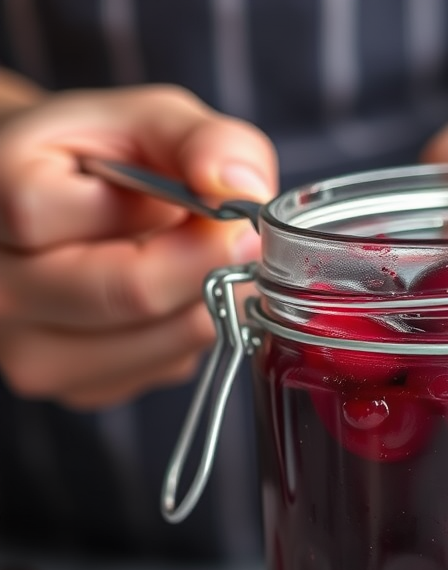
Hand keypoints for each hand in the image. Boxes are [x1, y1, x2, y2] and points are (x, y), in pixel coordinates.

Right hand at [0, 85, 276, 407]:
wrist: (49, 204)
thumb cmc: (94, 158)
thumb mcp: (145, 121)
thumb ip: (201, 139)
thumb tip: (242, 188)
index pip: (98, 223)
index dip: (188, 223)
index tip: (220, 207)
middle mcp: (1, 290)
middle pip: (136, 296)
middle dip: (209, 263)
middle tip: (236, 238)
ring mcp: (32, 353)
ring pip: (168, 341)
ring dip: (208, 300)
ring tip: (189, 258)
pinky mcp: (76, 389)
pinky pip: (168, 367)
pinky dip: (189, 329)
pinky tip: (168, 295)